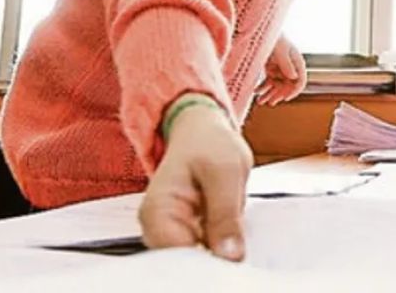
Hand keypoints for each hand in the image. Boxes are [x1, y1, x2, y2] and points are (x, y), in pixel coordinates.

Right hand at [139, 102, 252, 259]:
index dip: (207, 260)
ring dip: (222, 251)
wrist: (203, 132)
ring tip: (234, 225)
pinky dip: (224, 246)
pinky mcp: (190, 236)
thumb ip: (225, 213)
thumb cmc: (209, 142)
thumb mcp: (225, 170)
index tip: (231, 253)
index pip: (177, 256)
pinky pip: (209, 252)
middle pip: (187, 264)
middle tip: (238, 239)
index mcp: (157, 211)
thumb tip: (230, 255)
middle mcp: (158, 229)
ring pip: (201, 260)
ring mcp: (174, 234)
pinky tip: (233, 231)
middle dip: (216, 257)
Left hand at [255, 37, 305, 104]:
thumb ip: (286, 64)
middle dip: (278, 95)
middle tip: (270, 102)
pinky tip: (255, 92)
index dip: (294, 91)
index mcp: (297, 63)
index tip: (285, 98)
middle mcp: (290, 68)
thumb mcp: (281, 50)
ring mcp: (280, 69)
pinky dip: (262, 88)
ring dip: (269, 94)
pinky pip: (268, 82)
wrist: (263, 30)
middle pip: (287, 86)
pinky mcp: (271, 69)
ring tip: (260, 102)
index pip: (300, 81)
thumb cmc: (275, 38)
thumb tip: (294, 78)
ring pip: (276, 86)